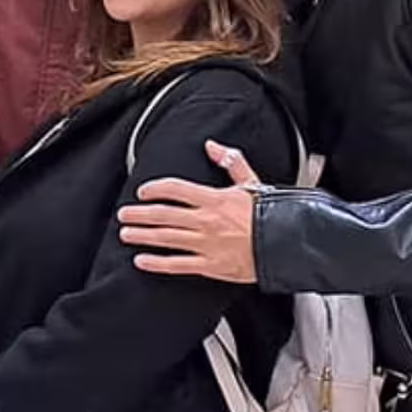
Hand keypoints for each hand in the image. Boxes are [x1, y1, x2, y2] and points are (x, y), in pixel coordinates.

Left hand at [115, 140, 261, 282]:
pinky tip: (141, 261)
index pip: (175, 189)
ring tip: (126, 233)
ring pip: (165, 238)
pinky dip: (157, 264)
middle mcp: (205, 221)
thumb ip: (230, 162)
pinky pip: (177, 265)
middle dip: (139, 213)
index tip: (142, 191)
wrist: (287, 245)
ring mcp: (206, 244)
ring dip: (142, 235)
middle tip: (124, 214)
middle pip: (163, 214)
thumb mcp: (252, 182)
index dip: (155, 188)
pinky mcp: (210, 266)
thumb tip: (212, 146)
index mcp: (214, 199)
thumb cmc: (271, 215)